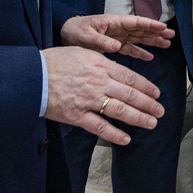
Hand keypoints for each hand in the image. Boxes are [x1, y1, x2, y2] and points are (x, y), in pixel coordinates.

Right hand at [42, 46, 163, 145]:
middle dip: (148, 104)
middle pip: (130, 94)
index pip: (130, 77)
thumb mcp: (83, 53)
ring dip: (138, 118)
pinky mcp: (77, 115)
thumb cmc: (55, 61)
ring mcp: (88, 100)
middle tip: (160, 111)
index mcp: (101, 66)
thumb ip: (102, 63)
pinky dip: (114, 134)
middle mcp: (98, 83)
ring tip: (151, 123)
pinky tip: (126, 139)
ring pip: (120, 111)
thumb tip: (117, 71)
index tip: (156, 94)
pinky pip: (100, 127)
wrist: (32, 75)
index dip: (146, 87)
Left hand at [60, 13, 173, 58]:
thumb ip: (101, 41)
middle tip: (171, 35)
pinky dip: (140, 52)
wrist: (65, 35)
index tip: (163, 26)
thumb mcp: (86, 36)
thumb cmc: (75, 31)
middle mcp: (118, 28)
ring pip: (139, 38)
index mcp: (113, 22)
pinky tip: (150, 56)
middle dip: (156, 32)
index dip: (150, 24)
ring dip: (152, 41)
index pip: (135, 22)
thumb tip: (116, 46)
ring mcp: (117, 36)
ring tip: (167, 44)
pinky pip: (130, 48)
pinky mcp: (114, 45)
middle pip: (141, 29)